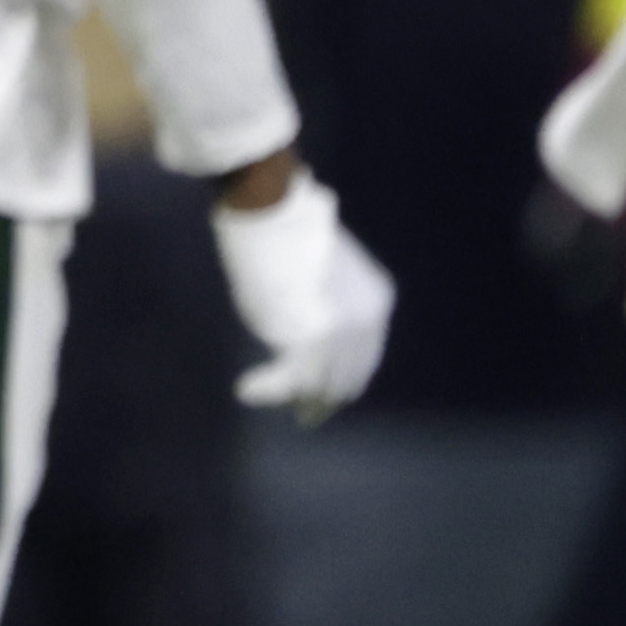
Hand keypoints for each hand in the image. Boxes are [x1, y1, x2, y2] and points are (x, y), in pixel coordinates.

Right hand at [210, 162, 397, 418]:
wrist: (272, 211)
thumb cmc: (288, 231)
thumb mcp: (323, 275)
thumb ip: (327, 310)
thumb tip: (310, 337)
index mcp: (377, 302)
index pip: (363, 360)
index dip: (342, 382)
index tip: (320, 396)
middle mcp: (367, 322)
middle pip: (346, 379)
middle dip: (323, 399)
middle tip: (302, 414)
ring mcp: (340, 334)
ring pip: (319, 385)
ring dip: (294, 398)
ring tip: (265, 397)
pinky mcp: (308, 340)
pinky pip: (289, 380)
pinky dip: (269, 389)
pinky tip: (248, 390)